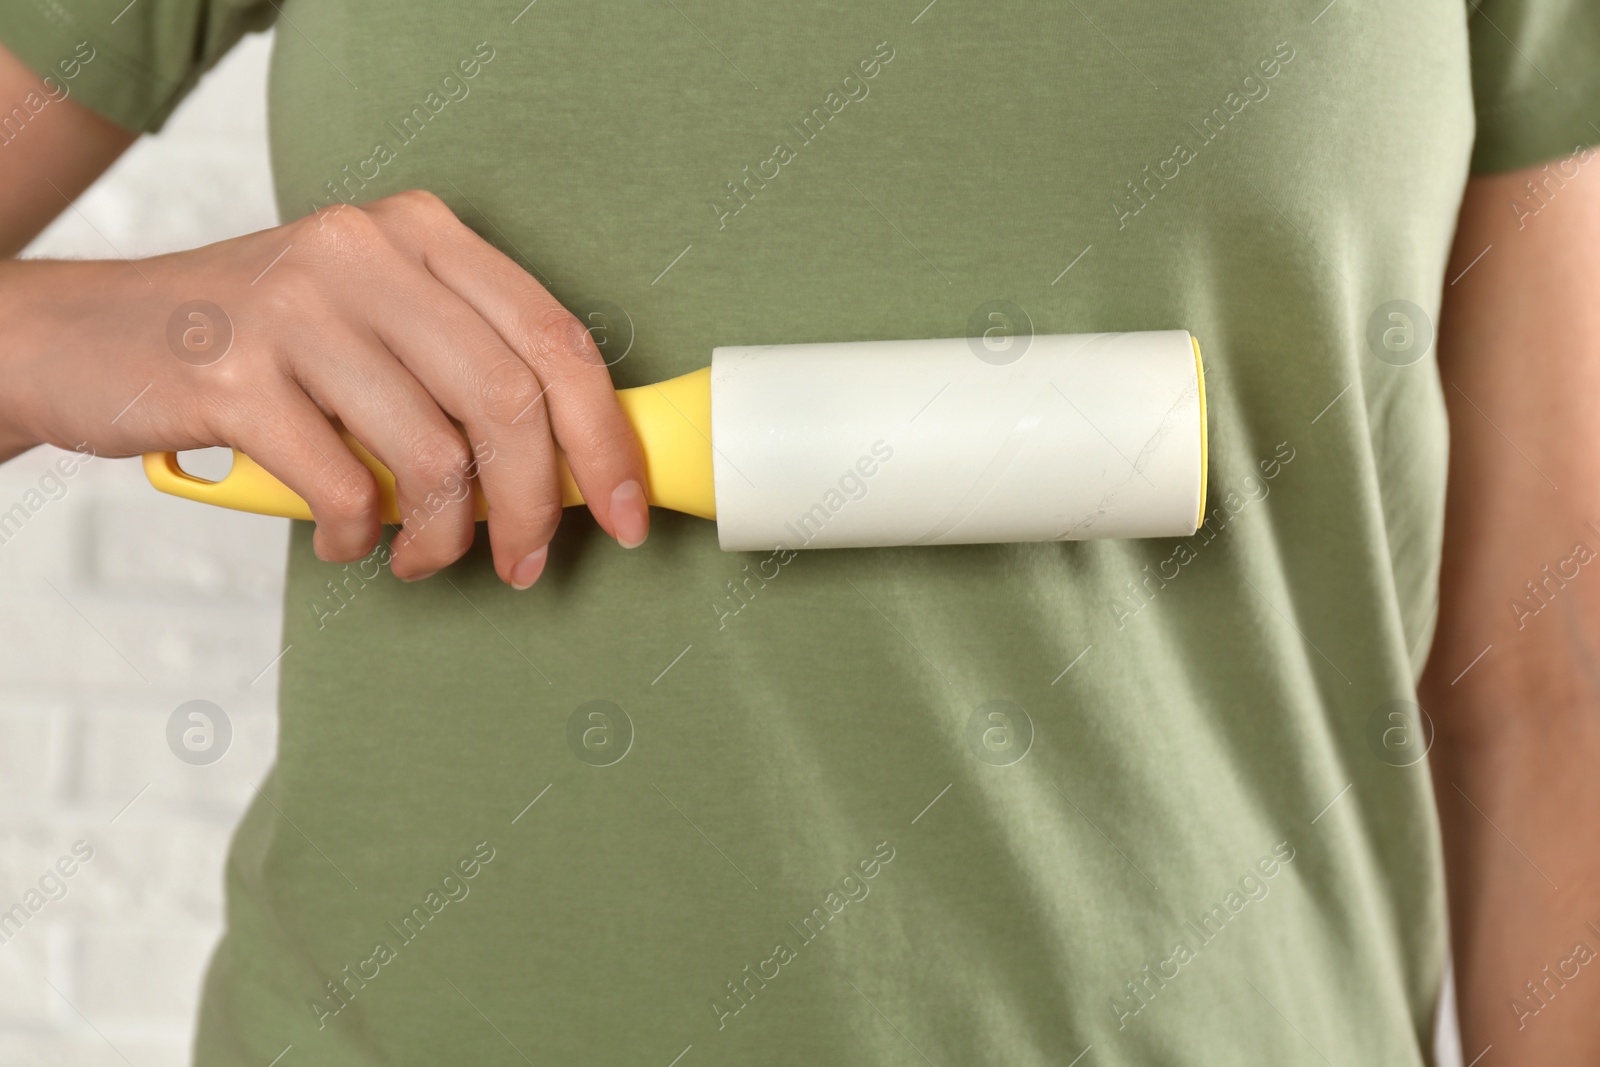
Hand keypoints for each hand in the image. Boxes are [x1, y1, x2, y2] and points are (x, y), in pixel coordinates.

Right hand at [0, 189, 648, 586]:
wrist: (85, 336)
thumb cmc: (259, 347)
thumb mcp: (373, 323)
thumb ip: (465, 371)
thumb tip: (575, 470)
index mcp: (424, 233)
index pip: (560, 339)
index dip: (609, 440)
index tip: (631, 514)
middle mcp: (368, 252)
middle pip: (512, 401)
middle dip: (540, 506)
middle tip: (526, 563)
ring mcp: (298, 307)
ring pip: (437, 456)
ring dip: (447, 537)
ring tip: (421, 556)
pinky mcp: (234, 375)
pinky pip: (347, 489)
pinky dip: (363, 536)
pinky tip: (349, 537)